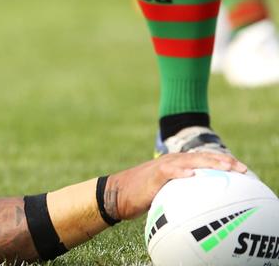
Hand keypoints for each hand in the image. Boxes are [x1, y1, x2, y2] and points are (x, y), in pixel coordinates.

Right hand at [107, 153, 248, 220]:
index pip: (205, 160)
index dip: (224, 161)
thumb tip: (203, 203)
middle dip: (223, 161)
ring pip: (189, 161)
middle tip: (241, 168)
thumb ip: (183, 191)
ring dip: (208, 163)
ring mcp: (163, 167)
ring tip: (224, 167)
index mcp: (178, 164)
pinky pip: (169, 172)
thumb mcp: (166, 192)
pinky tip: (191, 174)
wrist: (117, 193)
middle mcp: (173, 162)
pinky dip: (180, 172)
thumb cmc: (142, 194)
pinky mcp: (153, 175)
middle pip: (202, 157)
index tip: (243, 169)